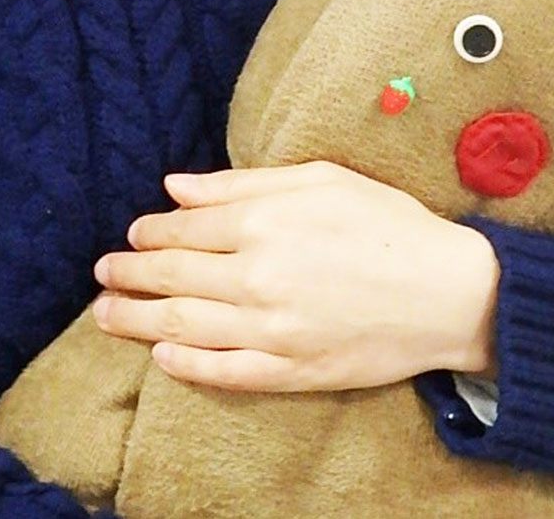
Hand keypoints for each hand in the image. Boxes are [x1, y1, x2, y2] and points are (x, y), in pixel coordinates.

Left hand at [92, 161, 499, 391]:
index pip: (182, 228)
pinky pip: (222, 373)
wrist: (451, 293)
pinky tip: (161, 359)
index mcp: (264, 224)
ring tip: (105, 316)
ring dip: (135, 321)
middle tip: (102, 274)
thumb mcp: (322, 180)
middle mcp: (258, 278)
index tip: (133, 233)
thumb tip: (175, 186)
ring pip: (181, 327)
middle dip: (126, 275)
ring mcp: (271, 330)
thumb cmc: (391, 225)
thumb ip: (242, 184)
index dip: (149, 231)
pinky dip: (184, 367)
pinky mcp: (291, 371)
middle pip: (170, 277)